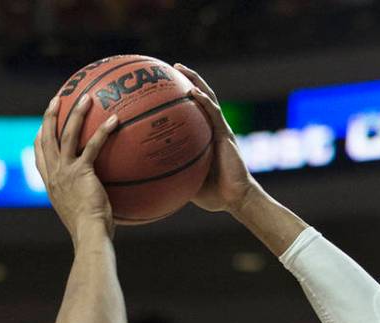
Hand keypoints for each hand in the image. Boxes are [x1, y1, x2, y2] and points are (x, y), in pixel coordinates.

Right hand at [35, 94, 117, 240]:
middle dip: (50, 116)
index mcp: (51, 183)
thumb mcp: (82, 213)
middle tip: (57, 99)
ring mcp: (66, 171)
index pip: (39, 155)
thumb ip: (86, 200)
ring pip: (67, 134)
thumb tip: (103, 199)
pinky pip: (93, 146)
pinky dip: (103, 131)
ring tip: (85, 97)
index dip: (40, 138)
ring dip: (76, 113)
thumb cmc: (91, 230)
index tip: (43, 126)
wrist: (88, 233)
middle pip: (47, 138)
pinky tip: (114, 120)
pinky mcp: (81, 172)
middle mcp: (54, 174)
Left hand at [174, 63, 257, 214]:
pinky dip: (204, 100)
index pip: (191, 113)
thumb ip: (169, 173)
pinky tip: (193, 91)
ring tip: (179, 67)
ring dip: (194, 80)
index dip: (178, 98)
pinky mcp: (225, 134)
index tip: (161, 87)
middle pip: (199, 98)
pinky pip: (213, 113)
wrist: (236, 199)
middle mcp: (211, 129)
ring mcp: (220, 130)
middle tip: (169, 68)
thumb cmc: (214, 195)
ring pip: (207, 98)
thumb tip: (143, 176)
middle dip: (186, 80)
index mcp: (204, 138)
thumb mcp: (185, 182)